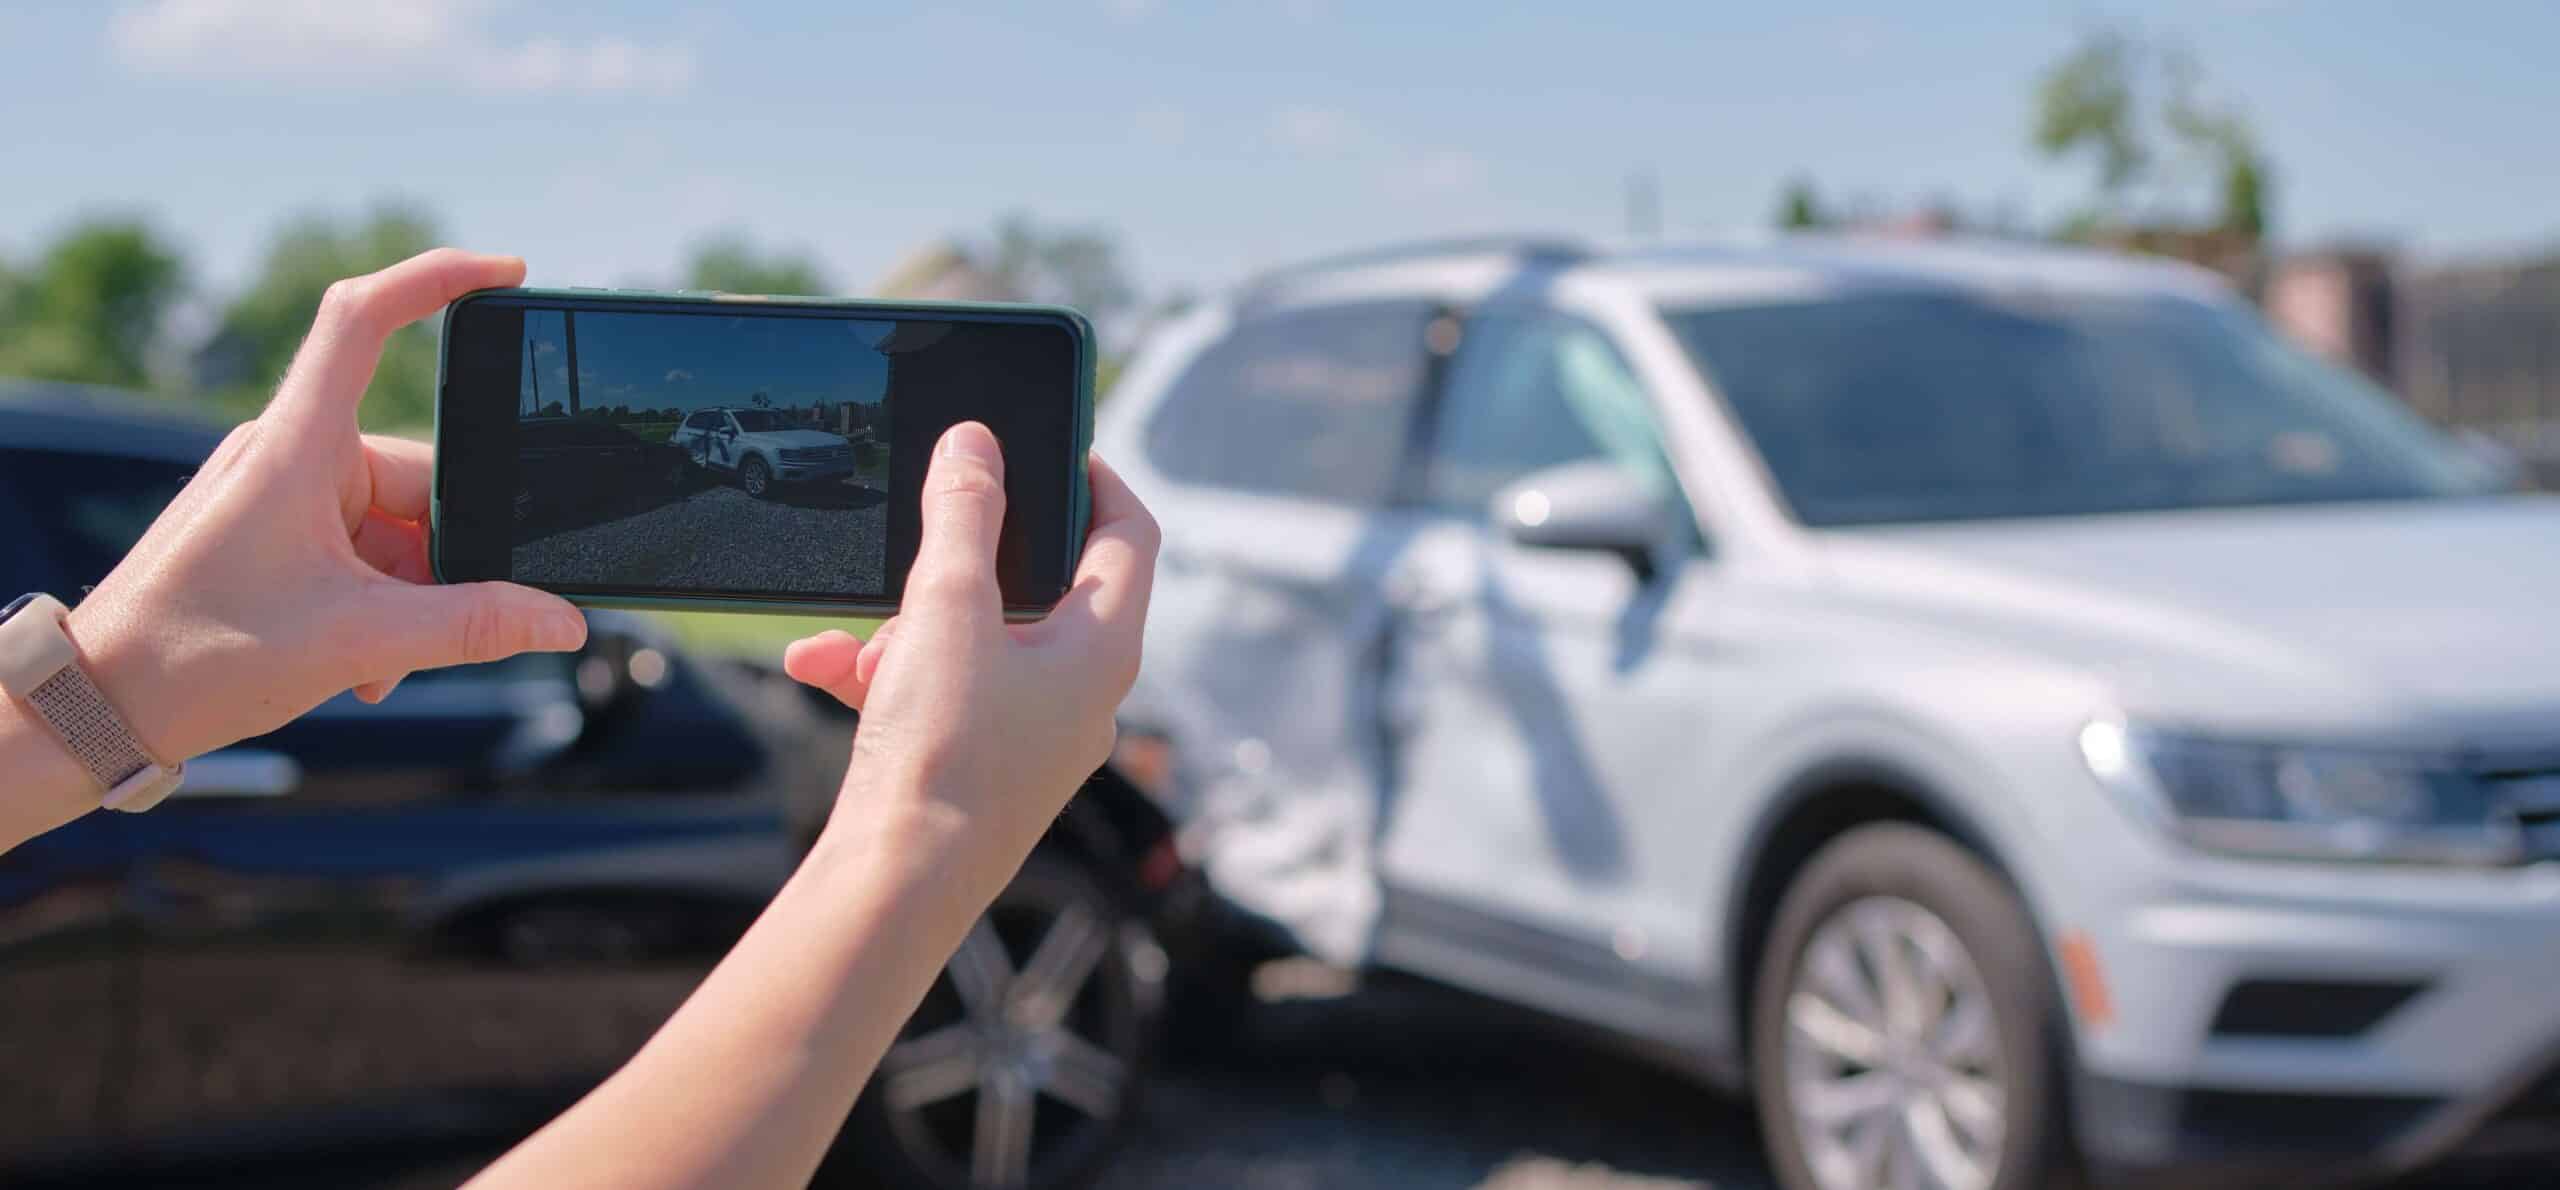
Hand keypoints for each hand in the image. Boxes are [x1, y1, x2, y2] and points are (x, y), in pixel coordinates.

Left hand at [66, 249, 587, 764]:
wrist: (97, 705)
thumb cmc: (196, 656)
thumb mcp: (358, 642)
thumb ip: (474, 626)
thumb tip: (562, 620)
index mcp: (298, 447)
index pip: (364, 320)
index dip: (437, 279)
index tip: (507, 273)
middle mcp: (289, 454)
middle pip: (415, 475)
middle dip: (442, 559)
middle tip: (432, 630)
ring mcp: (280, 493)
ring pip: (394, 526)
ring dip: (410, 597)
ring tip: (382, 664)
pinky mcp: (273, 531)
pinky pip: (361, 550)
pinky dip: (379, 604)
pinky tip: (367, 665)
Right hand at [784, 422, 1158, 894]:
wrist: (896, 888)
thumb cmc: (943, 754)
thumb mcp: (948, 609)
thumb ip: (963, 514)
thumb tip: (975, 443)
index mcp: (1104, 649)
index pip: (1130, 534)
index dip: (1097, 477)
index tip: (1053, 442)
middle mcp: (1083, 693)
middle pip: (1042, 586)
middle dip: (963, 562)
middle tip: (919, 539)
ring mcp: (1034, 735)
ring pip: (978, 641)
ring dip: (906, 625)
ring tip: (854, 639)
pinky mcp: (981, 768)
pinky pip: (939, 694)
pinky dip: (886, 673)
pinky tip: (819, 666)